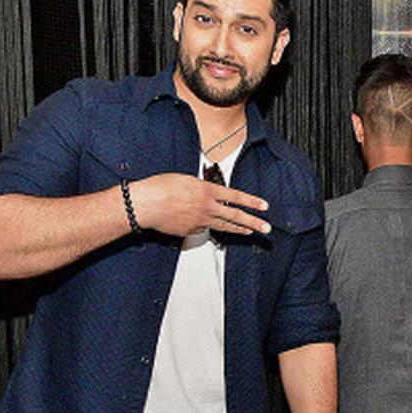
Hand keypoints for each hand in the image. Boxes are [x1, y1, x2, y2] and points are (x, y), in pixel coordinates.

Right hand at [131, 172, 269, 236]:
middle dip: (253, 222)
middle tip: (266, 228)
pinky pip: (202, 229)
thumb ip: (201, 188)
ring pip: (223, 226)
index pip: (236, 196)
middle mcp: (207, 207)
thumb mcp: (186, 180)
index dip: (252, 202)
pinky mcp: (190, 231)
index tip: (264, 206)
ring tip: (250, 232)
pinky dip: (206, 227)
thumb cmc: (160, 187)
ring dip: (239, 229)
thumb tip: (208, 194)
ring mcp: (200, 221)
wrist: (144, 204)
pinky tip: (206, 225)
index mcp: (207, 190)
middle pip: (235, 216)